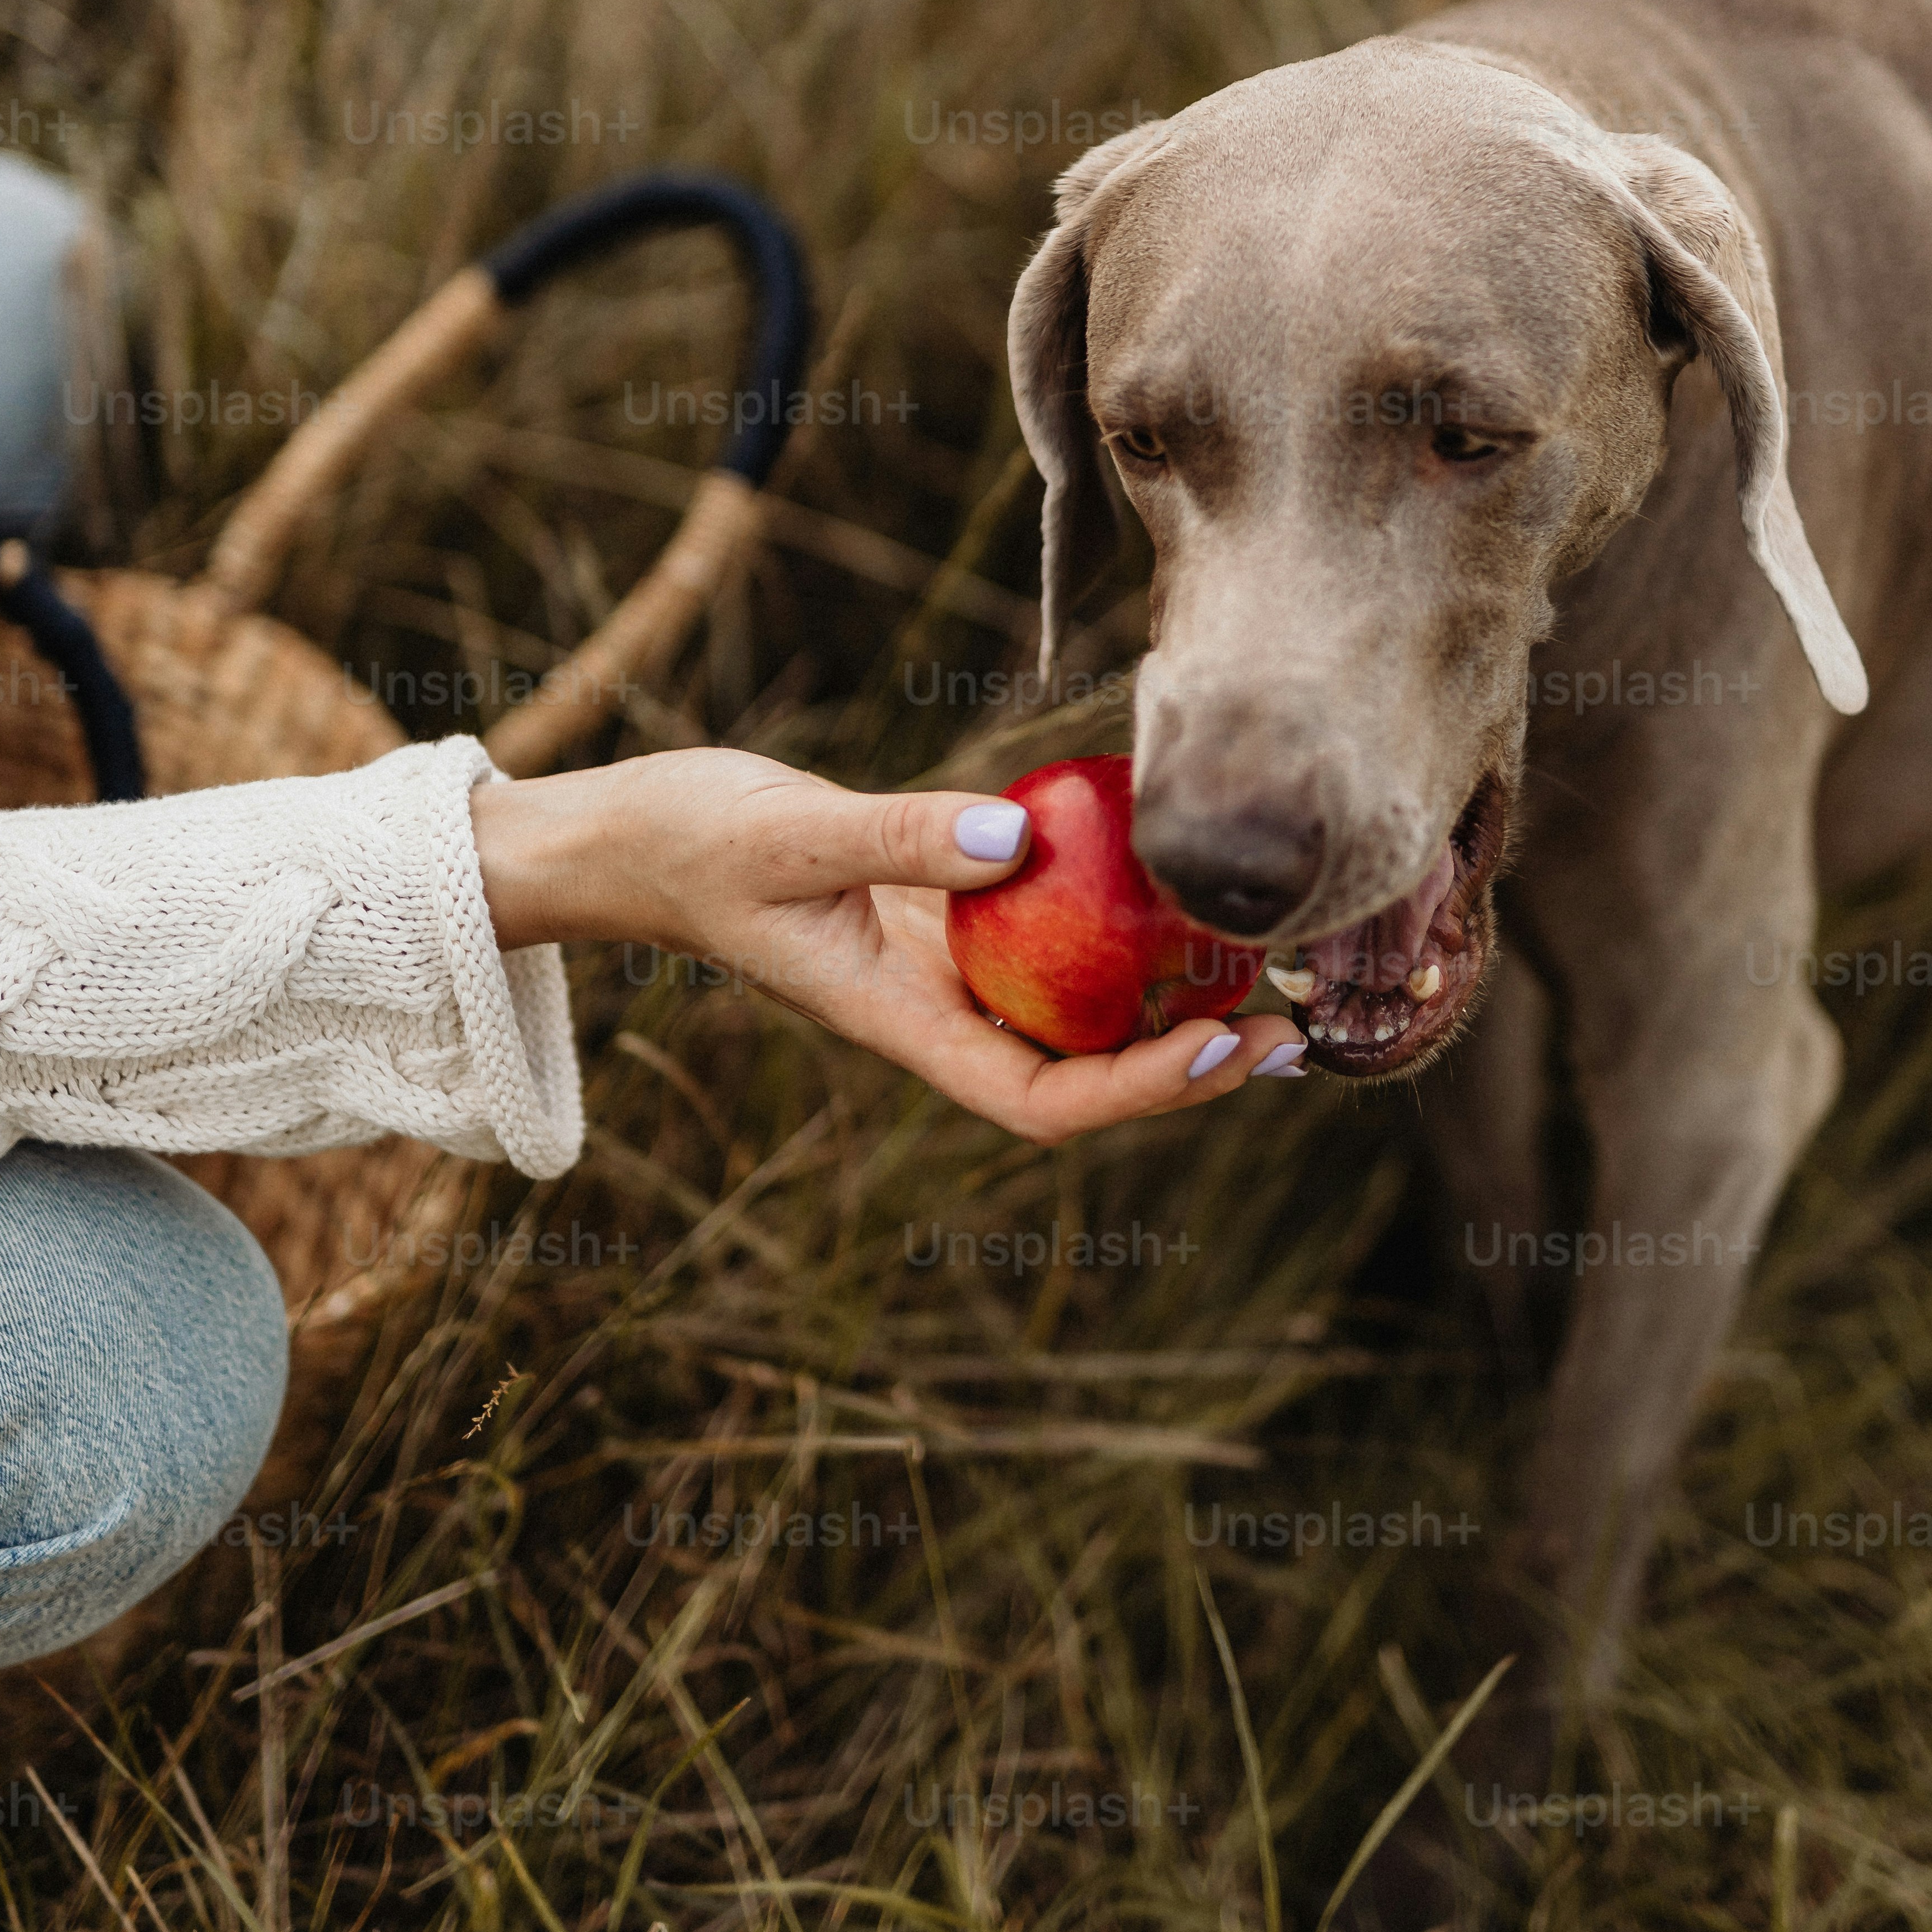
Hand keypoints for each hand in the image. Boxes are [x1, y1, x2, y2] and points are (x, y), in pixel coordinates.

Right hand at [468, 746, 1306, 1143]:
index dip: (1137, 1093)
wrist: (637, 837)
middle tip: (1294, 1019)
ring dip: (1169, 1005)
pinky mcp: (949, 920)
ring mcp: (945, 974)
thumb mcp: (793, 832)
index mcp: (902, 1025)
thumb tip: (1022, 839)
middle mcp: (938, 1014)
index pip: (1041, 1099)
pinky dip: (1115, 935)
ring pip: (1076, 1016)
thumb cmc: (694, 841)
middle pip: (1084, 1075)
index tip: (1221, 1047)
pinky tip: (1173, 892)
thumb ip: (903, 836)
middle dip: (1189, 1064)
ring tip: (1267, 968)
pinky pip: (1048, 947)